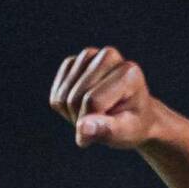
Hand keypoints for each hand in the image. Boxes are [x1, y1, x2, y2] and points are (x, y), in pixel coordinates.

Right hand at [49, 46, 171, 149]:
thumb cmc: (133, 124)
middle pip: (74, 99)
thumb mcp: (126, 132)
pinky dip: (65, 108)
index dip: (94, 123)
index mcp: (128, 71)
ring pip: (62, 97)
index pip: (92, 101)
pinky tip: (83, 105)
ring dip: (73, 114)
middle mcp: (109, 56)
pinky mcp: (72, 63)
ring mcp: (88, 56)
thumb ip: (106, 130)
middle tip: (102, 121)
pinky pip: (56, 96)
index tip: (109, 128)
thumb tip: (82, 127)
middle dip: (82, 119)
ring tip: (94, 114)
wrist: (133, 114)